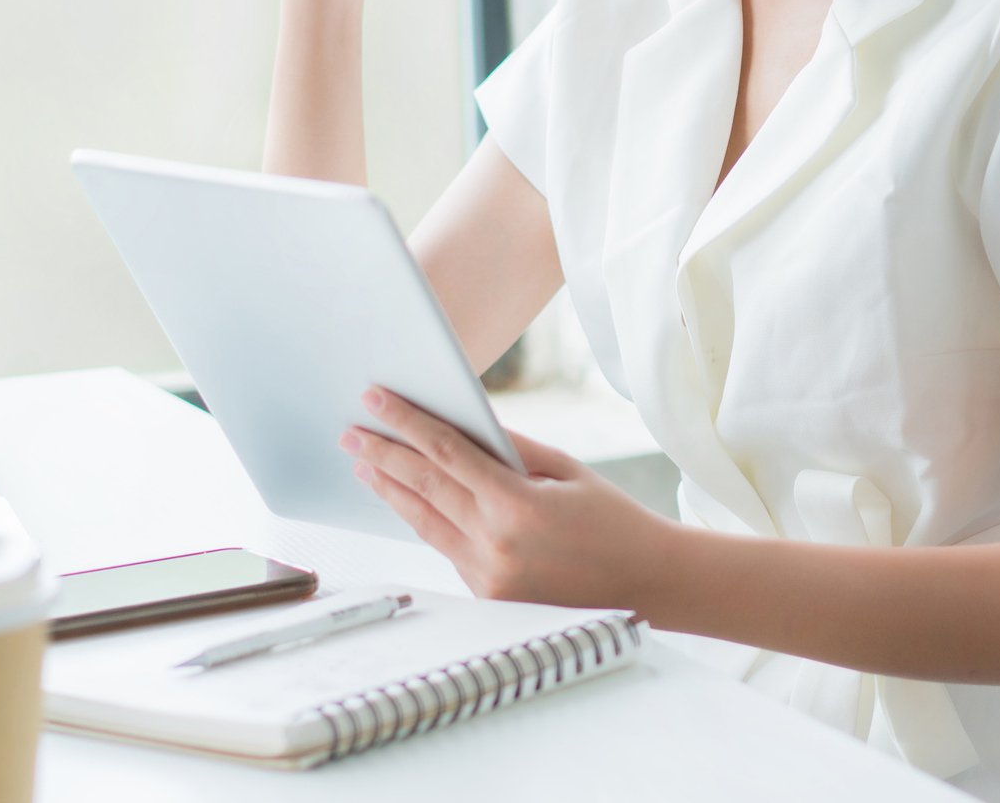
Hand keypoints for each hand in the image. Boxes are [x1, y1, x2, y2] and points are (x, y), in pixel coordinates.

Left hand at [339, 386, 674, 607]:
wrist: (649, 585)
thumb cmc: (612, 520)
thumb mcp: (565, 470)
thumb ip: (509, 449)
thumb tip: (458, 424)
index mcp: (517, 506)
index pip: (446, 453)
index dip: (405, 423)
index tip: (375, 400)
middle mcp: (496, 546)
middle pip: (424, 488)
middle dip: (383, 456)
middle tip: (350, 433)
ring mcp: (489, 578)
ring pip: (426, 524)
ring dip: (392, 491)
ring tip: (364, 465)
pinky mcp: (489, 598)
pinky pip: (448, 549)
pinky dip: (424, 521)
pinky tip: (405, 500)